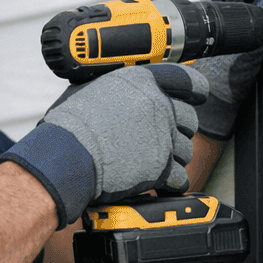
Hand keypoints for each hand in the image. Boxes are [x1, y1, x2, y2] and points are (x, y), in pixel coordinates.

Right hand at [1, 64, 209, 226]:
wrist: (65, 156)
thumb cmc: (70, 125)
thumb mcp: (91, 89)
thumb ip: (116, 88)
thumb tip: (119, 92)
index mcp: (142, 81)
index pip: (186, 80)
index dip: (196, 90)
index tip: (197, 96)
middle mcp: (158, 105)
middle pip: (190, 119)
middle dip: (179, 130)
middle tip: (162, 138)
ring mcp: (162, 136)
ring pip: (186, 150)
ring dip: (174, 157)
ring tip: (152, 162)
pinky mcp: (162, 167)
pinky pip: (181, 177)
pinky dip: (172, 182)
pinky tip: (159, 182)